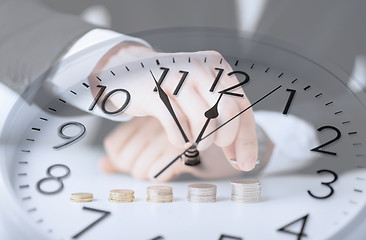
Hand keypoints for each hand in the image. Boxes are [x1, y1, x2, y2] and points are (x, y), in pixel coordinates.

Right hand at [89, 41, 258, 170]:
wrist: (130, 68)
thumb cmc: (171, 86)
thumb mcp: (201, 91)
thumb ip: (223, 116)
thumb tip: (241, 155)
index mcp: (216, 66)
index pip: (242, 106)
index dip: (246, 139)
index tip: (244, 163)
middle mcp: (199, 67)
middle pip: (228, 112)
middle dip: (225, 138)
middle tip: (213, 146)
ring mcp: (175, 77)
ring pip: (203, 119)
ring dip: (201, 141)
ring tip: (194, 141)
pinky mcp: (153, 91)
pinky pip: (176, 124)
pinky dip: (180, 139)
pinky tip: (178, 139)